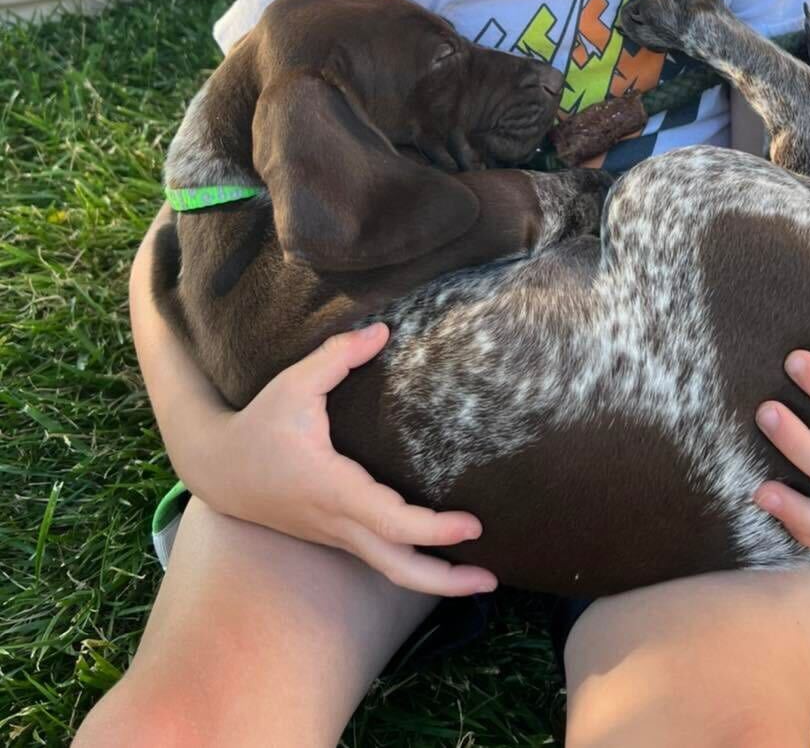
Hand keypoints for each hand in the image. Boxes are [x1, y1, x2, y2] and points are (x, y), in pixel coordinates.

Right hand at [189, 323, 497, 596]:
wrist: (217, 468)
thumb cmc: (258, 425)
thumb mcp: (293, 384)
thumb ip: (337, 356)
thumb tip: (383, 331)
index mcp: (333, 490)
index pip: (391, 521)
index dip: (433, 529)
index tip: (473, 525)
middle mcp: (338, 521)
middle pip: (396, 568)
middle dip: (445, 580)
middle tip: (491, 579)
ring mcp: (336, 534)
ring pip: (390, 569)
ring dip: (435, 579)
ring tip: (481, 577)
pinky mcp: (336, 534)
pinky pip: (380, 557)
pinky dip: (413, 563)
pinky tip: (442, 557)